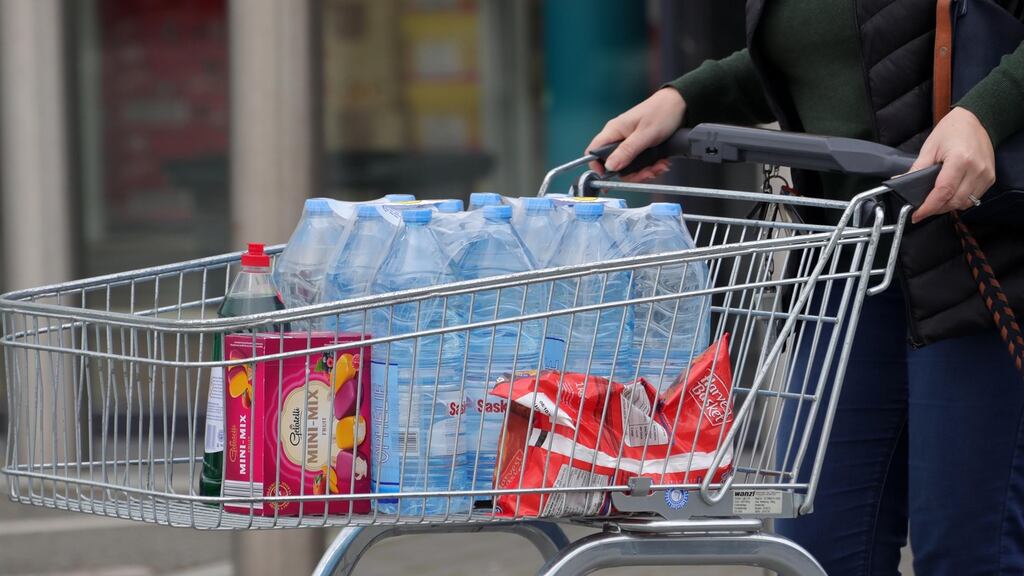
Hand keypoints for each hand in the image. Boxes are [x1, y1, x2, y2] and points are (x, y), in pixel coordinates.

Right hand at [586, 88, 685, 181]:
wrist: (680, 105)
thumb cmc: (662, 112)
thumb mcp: (645, 135)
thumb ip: (627, 151)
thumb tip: (609, 166)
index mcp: (614, 131)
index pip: (593, 152)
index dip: (598, 167)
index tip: (611, 178)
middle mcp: (618, 137)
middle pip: (614, 165)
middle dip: (632, 173)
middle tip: (647, 173)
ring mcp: (628, 142)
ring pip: (628, 166)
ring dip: (644, 171)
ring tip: (659, 166)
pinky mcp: (639, 146)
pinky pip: (639, 163)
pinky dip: (650, 166)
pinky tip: (660, 163)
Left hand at [909, 106, 995, 222]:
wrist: (975, 120)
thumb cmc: (951, 130)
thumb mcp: (929, 148)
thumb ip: (917, 169)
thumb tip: (902, 184)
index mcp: (960, 160)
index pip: (943, 192)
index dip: (928, 207)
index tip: (917, 215)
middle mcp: (976, 169)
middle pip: (954, 201)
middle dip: (936, 208)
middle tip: (923, 209)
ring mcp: (986, 174)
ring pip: (965, 202)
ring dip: (948, 206)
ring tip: (935, 201)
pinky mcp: (990, 177)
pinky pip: (974, 197)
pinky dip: (960, 200)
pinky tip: (950, 195)